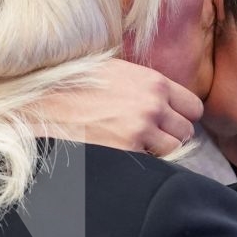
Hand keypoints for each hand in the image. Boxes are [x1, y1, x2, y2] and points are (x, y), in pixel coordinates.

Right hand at [27, 59, 202, 155]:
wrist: (42, 100)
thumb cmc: (75, 84)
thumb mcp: (116, 72)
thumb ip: (145, 86)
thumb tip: (165, 101)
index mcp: (153, 82)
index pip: (194, 107)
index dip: (182, 117)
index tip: (169, 122)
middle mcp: (153, 105)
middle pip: (186, 132)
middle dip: (170, 136)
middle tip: (148, 137)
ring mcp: (141, 130)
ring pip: (172, 150)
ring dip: (157, 152)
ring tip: (133, 145)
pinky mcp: (127, 152)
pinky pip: (151, 164)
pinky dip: (141, 162)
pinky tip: (121, 152)